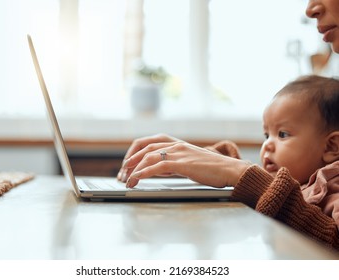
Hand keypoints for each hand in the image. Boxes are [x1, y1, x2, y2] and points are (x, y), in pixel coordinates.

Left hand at [122, 141, 250, 188]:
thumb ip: (172, 164)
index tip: (126, 165)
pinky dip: (144, 173)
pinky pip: (157, 166)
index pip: (148, 143)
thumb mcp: (188, 163)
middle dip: (129, 161)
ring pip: (148, 157)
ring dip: (134, 169)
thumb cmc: (211, 169)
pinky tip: (136, 180)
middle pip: (144, 149)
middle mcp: (175, 145)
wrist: (230, 170)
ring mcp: (178, 153)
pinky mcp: (182, 163)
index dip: (133, 153)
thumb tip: (155, 170)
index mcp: (176, 144)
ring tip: (126, 181)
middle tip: (121, 175)